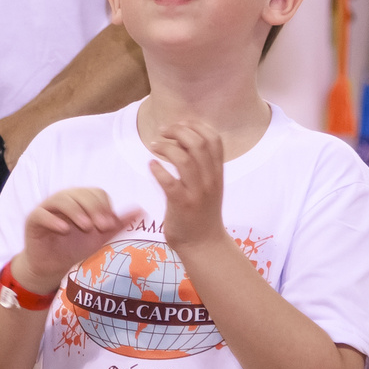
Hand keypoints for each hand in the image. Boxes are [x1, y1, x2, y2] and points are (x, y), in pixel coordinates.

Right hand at [19, 187, 132, 294]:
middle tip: (102, 226)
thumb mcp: (100, 238)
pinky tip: (64, 229)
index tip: (109, 225)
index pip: (95, 193)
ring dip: (76, 211)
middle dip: (93, 208)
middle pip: (80, 194)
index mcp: (81, 201)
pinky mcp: (33, 220)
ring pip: (61, 199)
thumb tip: (141, 210)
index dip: (104, 206)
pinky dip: (53, 220)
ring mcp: (47, 208)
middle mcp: (64, 200)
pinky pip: (41, 214)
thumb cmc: (76, 248)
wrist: (52, 267)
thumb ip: (118, 224)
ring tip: (86, 226)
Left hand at [146, 120, 226, 250]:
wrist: (204, 245)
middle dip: (178, 131)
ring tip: (154, 146)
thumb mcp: (210, 186)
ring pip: (185, 159)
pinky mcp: (182, 205)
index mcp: (218, 173)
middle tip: (162, 132)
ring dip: (166, 147)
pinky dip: (158, 170)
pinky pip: (170, 182)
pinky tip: (151, 165)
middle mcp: (210, 179)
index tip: (180, 124)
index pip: (214, 139)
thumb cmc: (203, 214)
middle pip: (198, 143)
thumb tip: (184, 141)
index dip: (196, 125)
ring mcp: (197, 192)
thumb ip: (202, 166)